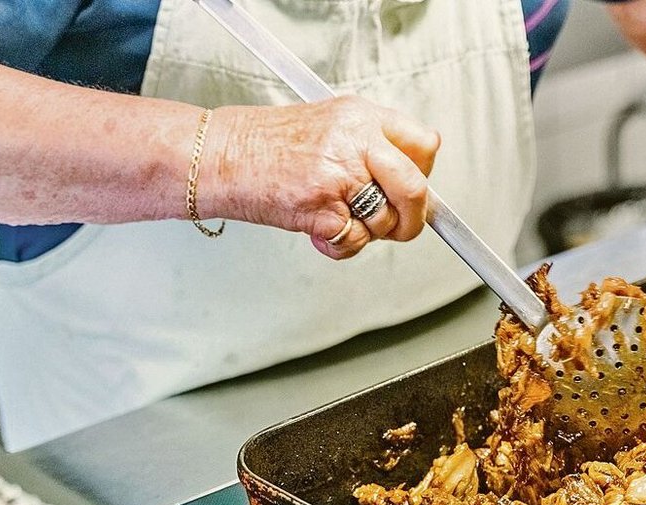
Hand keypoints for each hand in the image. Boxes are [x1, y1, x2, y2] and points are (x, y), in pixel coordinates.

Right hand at [202, 96, 439, 258]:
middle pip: (416, 187)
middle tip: (399, 226)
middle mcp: (356, 141)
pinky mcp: (323, 208)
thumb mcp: (329, 125)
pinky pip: (354, 241)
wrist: (219, 156)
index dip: (425, 174)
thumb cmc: (266, 145)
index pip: (424, 144)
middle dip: (414, 218)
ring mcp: (340, 175)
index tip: (417, 192)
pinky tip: (319, 230)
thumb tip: (409, 183)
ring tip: (338, 218)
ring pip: (386, 221)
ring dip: (367, 232)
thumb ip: (369, 147)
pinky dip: (340, 246)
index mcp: (361, 117)